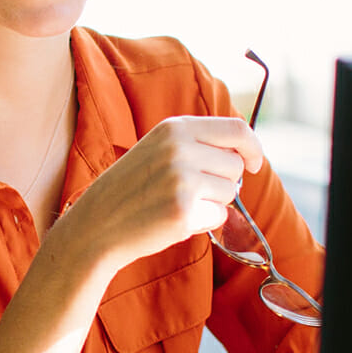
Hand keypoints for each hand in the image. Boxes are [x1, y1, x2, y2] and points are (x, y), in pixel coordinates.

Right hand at [57, 116, 263, 271]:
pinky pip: (218, 216)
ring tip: (178, 203)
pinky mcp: (184, 211)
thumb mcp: (157, 150)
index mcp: (174, 128)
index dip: (253, 147)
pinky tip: (174, 220)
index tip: (255, 163)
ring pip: (230, 192)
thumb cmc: (132, 189)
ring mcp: (182, 179)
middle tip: (190, 191)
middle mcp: (179, 148)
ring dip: (213, 203)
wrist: (97, 224)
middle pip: (236, 165)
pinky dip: (203, 223)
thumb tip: (244, 152)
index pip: (236, 129)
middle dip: (223, 181)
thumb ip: (195, 143)